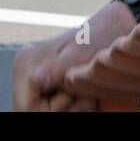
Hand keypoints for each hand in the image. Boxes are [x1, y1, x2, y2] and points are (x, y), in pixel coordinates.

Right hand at [12, 0, 135, 110]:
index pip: (26, 107)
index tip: (72, 99)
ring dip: (70, 110)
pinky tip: (87, 97)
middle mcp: (27, 73)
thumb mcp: (81, 54)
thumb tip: (34, 79)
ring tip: (89, 97)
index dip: (49, 111)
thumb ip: (57, 69)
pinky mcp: (51, 85)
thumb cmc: (98, 37)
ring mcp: (38, 80)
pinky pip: (55, 107)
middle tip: (87, 100)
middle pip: (34, 111)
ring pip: (46, 111)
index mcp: (25, 64)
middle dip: (62, 111)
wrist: (114, 28)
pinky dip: (73, 108)